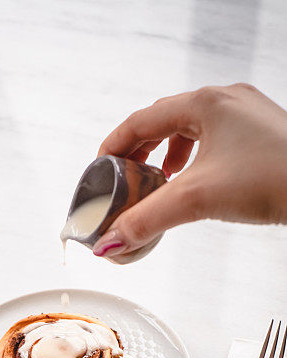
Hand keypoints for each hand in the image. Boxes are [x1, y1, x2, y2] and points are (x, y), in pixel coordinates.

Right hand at [93, 84, 286, 261]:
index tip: (100, 168)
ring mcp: (246, 116)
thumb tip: (111, 243)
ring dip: (167, 153)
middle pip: (164, 120)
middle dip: (140, 150)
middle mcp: (226, 101)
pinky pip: (215, 139)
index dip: (114, 145)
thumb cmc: (272, 178)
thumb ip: (146, 220)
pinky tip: (195, 180)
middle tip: (124, 177)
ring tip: (158, 179)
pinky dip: (195, 158)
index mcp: (205, 103)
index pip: (142, 119)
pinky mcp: (260, 134)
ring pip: (191, 128)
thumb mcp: (196, 199)